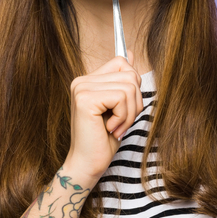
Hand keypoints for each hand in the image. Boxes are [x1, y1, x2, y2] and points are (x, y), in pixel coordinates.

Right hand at [64, 53, 142, 179]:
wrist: (88, 164)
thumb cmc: (104, 139)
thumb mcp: (119, 107)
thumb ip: (122, 80)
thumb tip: (131, 53)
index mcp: (88, 80)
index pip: (122, 62)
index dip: (133, 85)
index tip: (123, 108)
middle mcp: (82, 80)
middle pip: (130, 74)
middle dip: (135, 102)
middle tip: (121, 122)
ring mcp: (81, 88)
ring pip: (129, 86)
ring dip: (130, 112)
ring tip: (117, 127)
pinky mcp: (85, 99)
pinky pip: (121, 97)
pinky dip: (124, 116)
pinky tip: (111, 128)